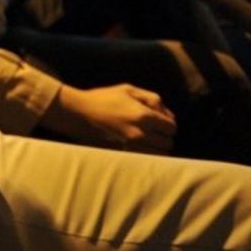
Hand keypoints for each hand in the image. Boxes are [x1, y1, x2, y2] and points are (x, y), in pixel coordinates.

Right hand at [40, 83, 175, 152]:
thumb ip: (151, 98)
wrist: (78, 113)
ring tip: (146, 141)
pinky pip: (146, 160)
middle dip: (163, 137)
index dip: (167, 124)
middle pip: (168, 143)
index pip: (171, 127)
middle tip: (152, 131)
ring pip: (159, 155)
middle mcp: (141, 133)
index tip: (159, 122)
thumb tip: (167, 114)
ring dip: (156, 148)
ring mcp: (132, 146)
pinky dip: (147, 155)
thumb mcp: (128, 89)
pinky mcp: (124, 154)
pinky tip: (138, 147)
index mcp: (144, 115)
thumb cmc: (103, 98)